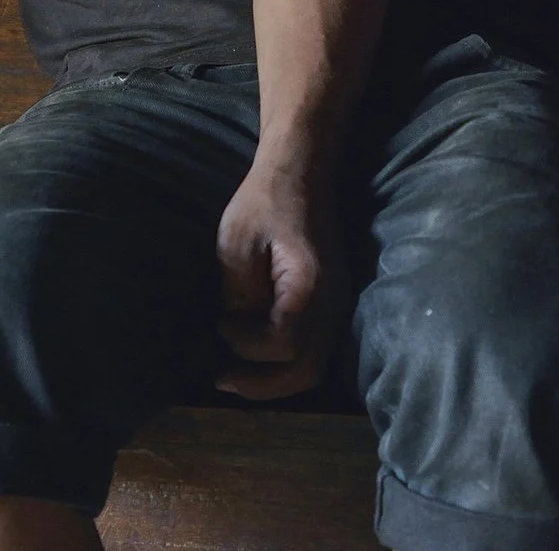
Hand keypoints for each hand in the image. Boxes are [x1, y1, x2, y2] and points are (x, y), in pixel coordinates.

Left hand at [214, 165, 337, 400]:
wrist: (301, 173)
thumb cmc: (264, 202)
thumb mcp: (237, 244)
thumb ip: (239, 294)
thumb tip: (233, 336)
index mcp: (309, 286)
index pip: (282, 344)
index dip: (245, 345)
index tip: (220, 323)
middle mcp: (333, 303)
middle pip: (305, 370)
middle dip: (261, 384)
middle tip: (222, 379)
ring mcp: (338, 306)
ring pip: (313, 367)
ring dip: (274, 380)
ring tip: (236, 376)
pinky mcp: (332, 305)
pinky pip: (314, 351)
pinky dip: (287, 365)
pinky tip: (258, 359)